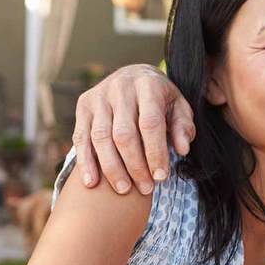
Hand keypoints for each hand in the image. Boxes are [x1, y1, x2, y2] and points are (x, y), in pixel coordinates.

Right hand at [72, 64, 194, 193]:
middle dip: (135, 165)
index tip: (161, 177)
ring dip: (112, 168)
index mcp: (148, 85)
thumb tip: (182, 149)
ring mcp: (99, 97)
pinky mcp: (84, 106)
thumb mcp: (178, 106)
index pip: (150, 123)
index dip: (155, 152)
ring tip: (124, 189)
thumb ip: (183, 126)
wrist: (133, 75)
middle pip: (124, 134)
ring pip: (101, 138)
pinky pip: (81, 137)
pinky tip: (92, 183)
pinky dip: (86, 162)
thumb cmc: (160, 98)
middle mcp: (120, 88)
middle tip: (146, 188)